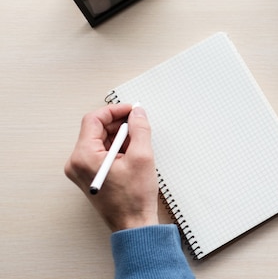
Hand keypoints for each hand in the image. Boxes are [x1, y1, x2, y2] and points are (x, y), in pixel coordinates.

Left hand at [64, 104, 158, 231]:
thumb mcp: (142, 157)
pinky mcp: (90, 176)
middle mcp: (77, 163)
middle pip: (96, 130)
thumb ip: (140, 129)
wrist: (133, 225)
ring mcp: (82, 170)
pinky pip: (102, 152)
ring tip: (139, 143)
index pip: (94, 120)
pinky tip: (133, 154)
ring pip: (100, 140)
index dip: (114, 111)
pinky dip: (117, 148)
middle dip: (119, 124)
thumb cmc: (134, 199)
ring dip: (120, 137)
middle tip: (138, 124)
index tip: (131, 110)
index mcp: (84, 157)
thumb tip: (137, 113)